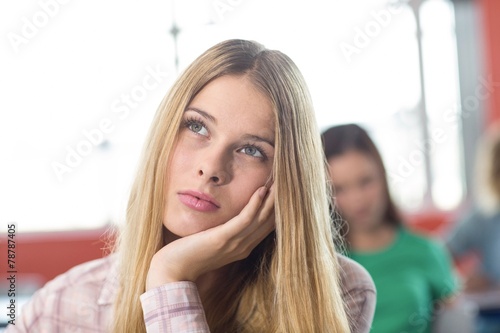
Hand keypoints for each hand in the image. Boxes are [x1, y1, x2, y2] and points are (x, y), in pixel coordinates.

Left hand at [146, 184, 274, 290]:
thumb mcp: (213, 240)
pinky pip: (244, 219)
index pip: (267, 226)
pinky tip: (261, 190)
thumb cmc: (189, 253)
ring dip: (272, 199)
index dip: (277, 208)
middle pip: (269, 221)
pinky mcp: (223, 238)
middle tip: (287, 181)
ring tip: (279, 182)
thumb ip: (225, 230)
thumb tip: (230, 215)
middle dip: (279, 201)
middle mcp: (243, 246)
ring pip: (261, 219)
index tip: (283, 190)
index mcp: (243, 247)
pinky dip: (255, 204)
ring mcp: (235, 244)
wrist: (173, 270)